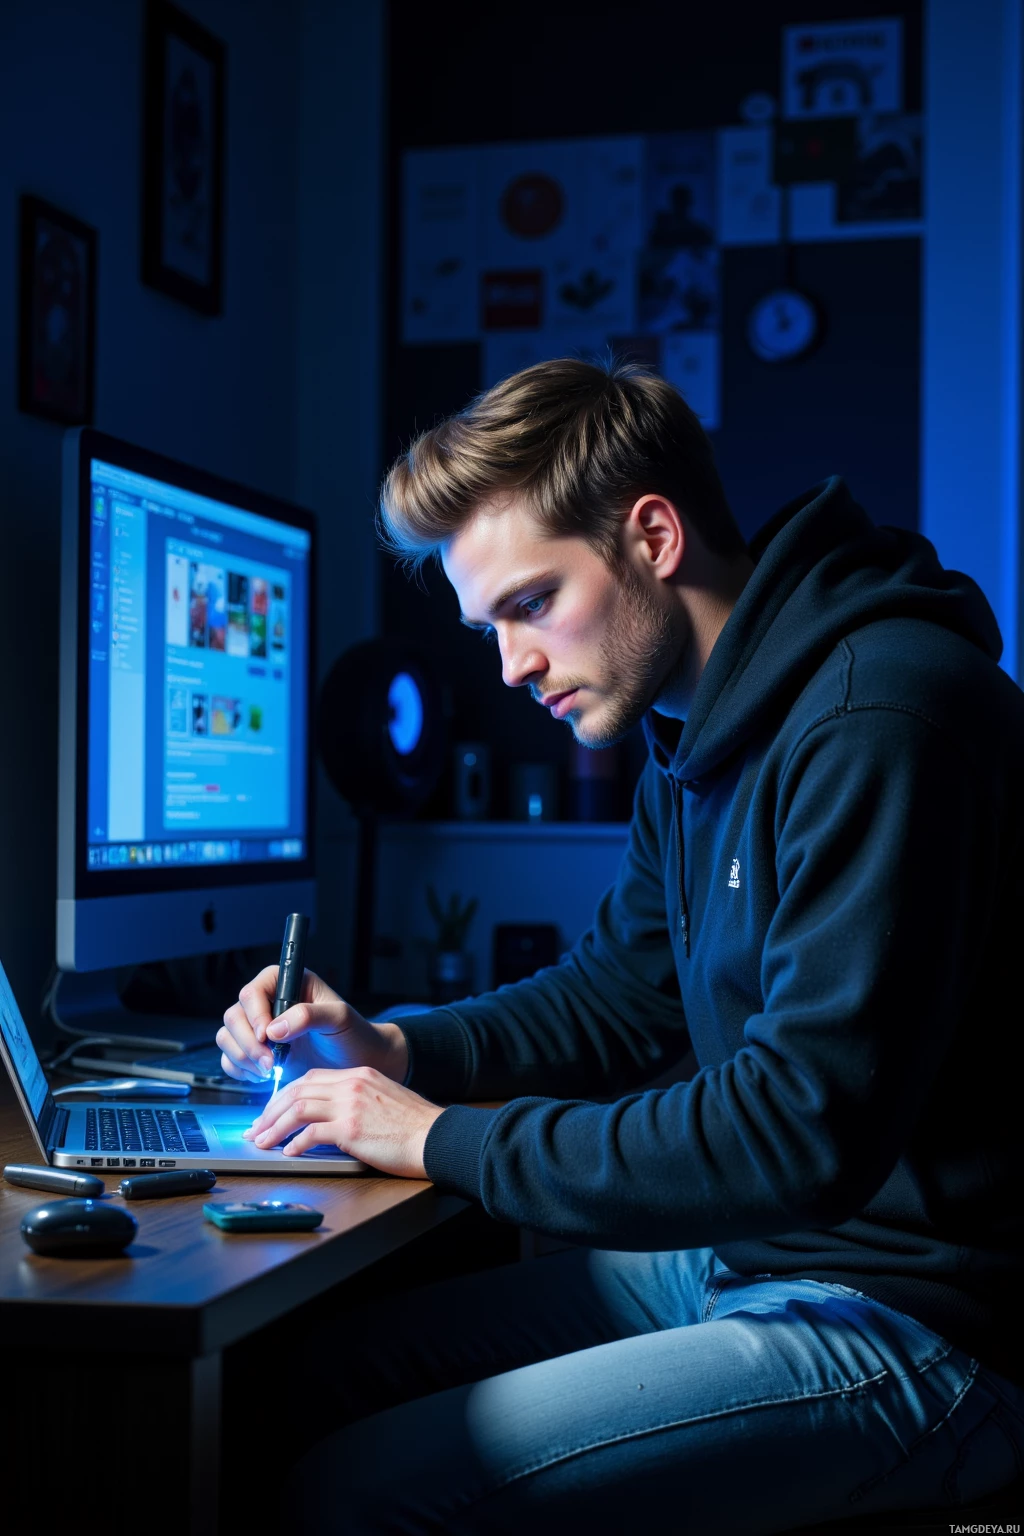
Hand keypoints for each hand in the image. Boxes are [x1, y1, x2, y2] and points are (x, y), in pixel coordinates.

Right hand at [216, 966, 408, 1086]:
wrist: (357, 1064)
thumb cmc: (353, 1034)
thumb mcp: (338, 1018)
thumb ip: (308, 1015)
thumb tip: (274, 1028)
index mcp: (286, 983)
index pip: (252, 992)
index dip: (254, 1015)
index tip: (267, 1036)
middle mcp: (268, 1003)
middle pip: (234, 1016)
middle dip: (248, 1043)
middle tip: (271, 1063)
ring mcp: (260, 1029)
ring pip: (227, 1037)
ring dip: (243, 1058)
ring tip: (270, 1070)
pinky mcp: (256, 1053)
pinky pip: (230, 1059)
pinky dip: (240, 1070)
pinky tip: (264, 1076)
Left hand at [242, 1067, 443, 1177]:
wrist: (437, 1137)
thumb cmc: (415, 1126)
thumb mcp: (384, 1100)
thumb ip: (357, 1101)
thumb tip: (329, 1120)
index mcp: (359, 1075)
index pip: (310, 1078)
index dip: (285, 1095)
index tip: (272, 1111)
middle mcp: (352, 1084)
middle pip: (297, 1090)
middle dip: (271, 1110)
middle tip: (256, 1128)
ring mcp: (350, 1104)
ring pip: (297, 1108)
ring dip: (274, 1127)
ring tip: (262, 1141)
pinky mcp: (351, 1128)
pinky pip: (311, 1133)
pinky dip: (295, 1143)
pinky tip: (288, 1152)